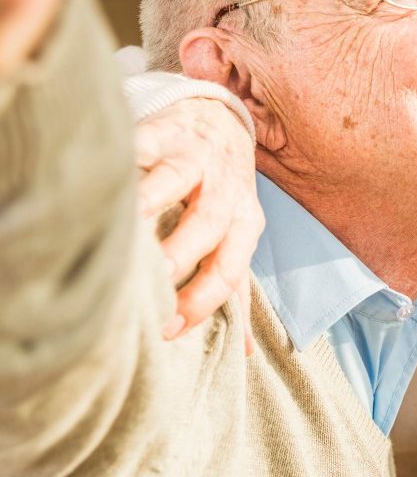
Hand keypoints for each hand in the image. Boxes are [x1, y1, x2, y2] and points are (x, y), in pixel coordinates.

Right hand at [136, 97, 262, 353]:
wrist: (222, 124)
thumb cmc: (224, 196)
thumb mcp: (238, 240)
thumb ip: (234, 291)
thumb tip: (245, 352)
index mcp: (245, 223)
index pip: (230, 268)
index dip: (204, 300)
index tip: (170, 328)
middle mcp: (226, 190)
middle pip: (209, 223)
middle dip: (183, 253)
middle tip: (155, 281)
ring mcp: (196, 157)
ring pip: (179, 178)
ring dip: (154, 199)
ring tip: (129, 224)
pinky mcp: (166, 131)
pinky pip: (147, 141)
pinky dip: (130, 154)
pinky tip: (111, 173)